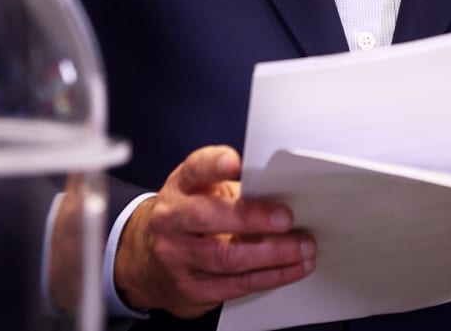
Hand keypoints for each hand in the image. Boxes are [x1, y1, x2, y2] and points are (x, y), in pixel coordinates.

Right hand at [115, 145, 315, 317]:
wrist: (147, 262)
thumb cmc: (186, 220)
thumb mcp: (200, 194)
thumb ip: (232, 191)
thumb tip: (281, 195)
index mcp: (180, 188)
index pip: (195, 170)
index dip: (214, 164)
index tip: (235, 161)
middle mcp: (172, 220)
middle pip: (209, 217)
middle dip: (252, 218)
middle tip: (286, 218)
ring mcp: (177, 256)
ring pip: (227, 257)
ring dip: (273, 254)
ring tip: (302, 248)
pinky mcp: (191, 288)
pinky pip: (237, 285)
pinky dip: (271, 276)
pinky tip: (291, 268)